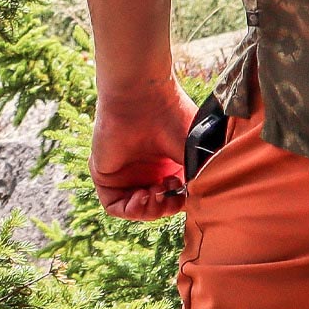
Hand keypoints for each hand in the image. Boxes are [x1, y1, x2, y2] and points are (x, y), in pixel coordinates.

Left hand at [89, 82, 195, 220]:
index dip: (180, 203)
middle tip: (170, 193)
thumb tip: (203, 201)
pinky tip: (142, 197)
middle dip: (165, 208)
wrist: (142, 97)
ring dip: (150, 211)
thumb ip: (197, 177)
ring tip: (157, 193)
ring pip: (136, 210)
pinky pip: (114, 206)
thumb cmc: (172, 116)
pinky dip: (130, 210)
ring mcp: (125, 174)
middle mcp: (146, 171)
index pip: (173, 199)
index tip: (187, 193)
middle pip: (155, 207)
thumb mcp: (192, 152)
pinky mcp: (105, 175)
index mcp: (167, 165)